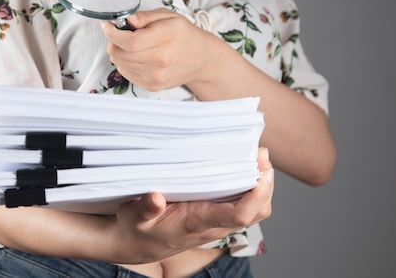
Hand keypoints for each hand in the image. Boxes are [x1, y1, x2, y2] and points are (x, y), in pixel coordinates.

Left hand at [101, 8, 221, 91]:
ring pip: (119, 64)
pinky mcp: (151, 86)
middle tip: (118, 33)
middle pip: (120, 54)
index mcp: (165, 39)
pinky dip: (125, 63)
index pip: (130, 42)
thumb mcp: (168, 16)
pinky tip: (137, 56)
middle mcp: (160, 60)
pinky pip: (125, 74)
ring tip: (132, 45)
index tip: (107, 25)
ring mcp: (155, 76)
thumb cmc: (183, 35)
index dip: (112, 33)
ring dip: (119, 52)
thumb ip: (145, 16)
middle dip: (112, 42)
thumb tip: (126, 19)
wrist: (200, 59)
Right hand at [108, 147, 273, 263]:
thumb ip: (145, 208)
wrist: (135, 245)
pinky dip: (249, 188)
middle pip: (257, 211)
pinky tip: (240, 167)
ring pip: (254, 210)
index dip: (257, 194)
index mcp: (198, 223)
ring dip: (260, 186)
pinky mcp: (213, 217)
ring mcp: (216, 222)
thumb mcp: (134, 218)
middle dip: (266, 184)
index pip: (239, 215)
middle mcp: (213, 225)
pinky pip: (242, 205)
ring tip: (255, 157)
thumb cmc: (136, 229)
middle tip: (261, 153)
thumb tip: (156, 198)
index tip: (261, 169)